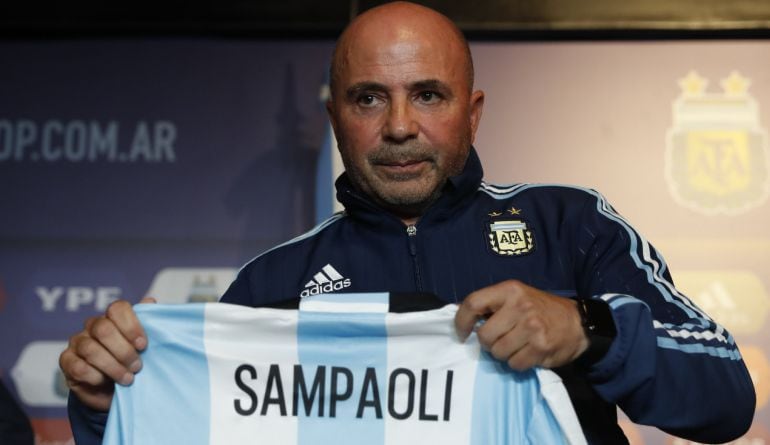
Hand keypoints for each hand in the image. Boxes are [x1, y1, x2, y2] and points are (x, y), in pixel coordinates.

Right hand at [58, 297, 155, 410]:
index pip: (117, 308)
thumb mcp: (143, 347)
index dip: (131, 326)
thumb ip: (148, 324)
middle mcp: (93, 326)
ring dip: (113, 367)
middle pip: (104, 329)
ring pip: (91, 349)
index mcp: (113, 318)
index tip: (143, 345)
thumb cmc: (129, 363)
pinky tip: (105, 382)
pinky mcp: (67, 361)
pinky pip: (79, 367)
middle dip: (124, 351)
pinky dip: (96, 377)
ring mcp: (77, 342)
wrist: (111, 391)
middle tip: (137, 366)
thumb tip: (149, 301)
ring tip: (127, 378)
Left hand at [455, 280, 587, 370]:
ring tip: (517, 345)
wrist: (577, 322)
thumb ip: (492, 304)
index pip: (473, 303)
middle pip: (484, 335)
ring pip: (498, 352)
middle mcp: (520, 306)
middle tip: (500, 339)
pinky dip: (518, 363)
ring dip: (504, 354)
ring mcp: (531, 327)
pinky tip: (528, 353)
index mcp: (510, 290)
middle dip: (488, 343)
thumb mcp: (517, 296)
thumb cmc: (541, 309)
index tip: (462, 333)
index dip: (461, 321)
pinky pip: (514, 364)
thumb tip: (461, 316)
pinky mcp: (540, 347)